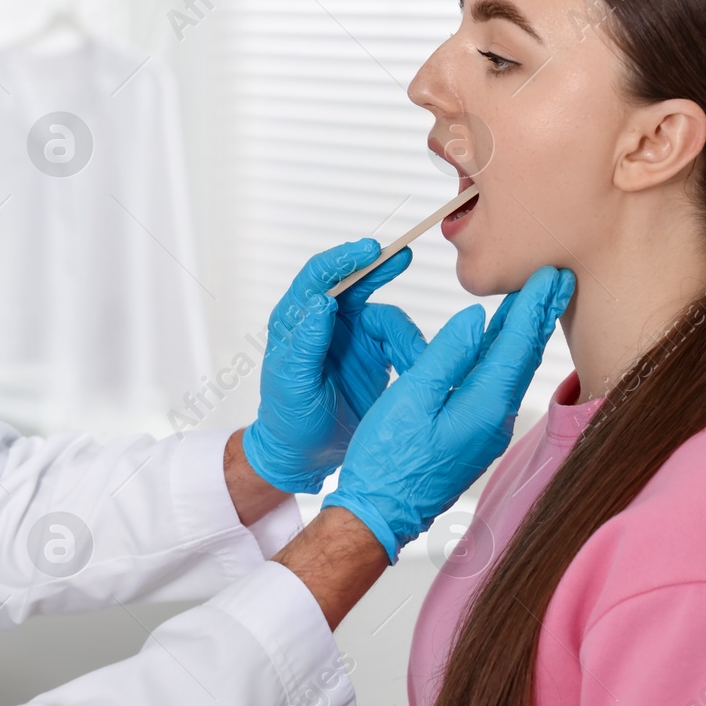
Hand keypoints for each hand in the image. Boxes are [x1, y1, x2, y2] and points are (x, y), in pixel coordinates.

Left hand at [242, 239, 426, 493]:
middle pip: (355, 282)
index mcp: (298, 321)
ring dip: (403, 333)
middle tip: (402, 255)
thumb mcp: (293, 381)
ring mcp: (353, 336)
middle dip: (379, 267)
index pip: (318, 278)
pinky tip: (417, 365)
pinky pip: (400, 342)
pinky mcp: (376, 354)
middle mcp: (327, 321)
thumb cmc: (289, 417)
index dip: (343, 259)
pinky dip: (411, 351)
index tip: (368, 250)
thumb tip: (321, 302)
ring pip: (385, 316)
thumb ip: (307, 342)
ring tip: (412, 358)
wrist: (306, 454)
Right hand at [322, 266, 575, 562]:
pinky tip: (498, 345)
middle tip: (559, 279)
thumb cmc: (387, 459)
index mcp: (482, 407)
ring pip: (511, 371)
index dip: (532, 307)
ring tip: (535, 302)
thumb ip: (445, 356)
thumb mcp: (411, 399)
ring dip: (523, 334)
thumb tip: (475, 320)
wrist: (379, 513)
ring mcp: (486, 430)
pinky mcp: (473, 436)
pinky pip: (496, 386)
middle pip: (523, 357)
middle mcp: (494, 420)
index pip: (516, 346)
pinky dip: (503, 357)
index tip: (552, 274)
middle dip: (539, 316)